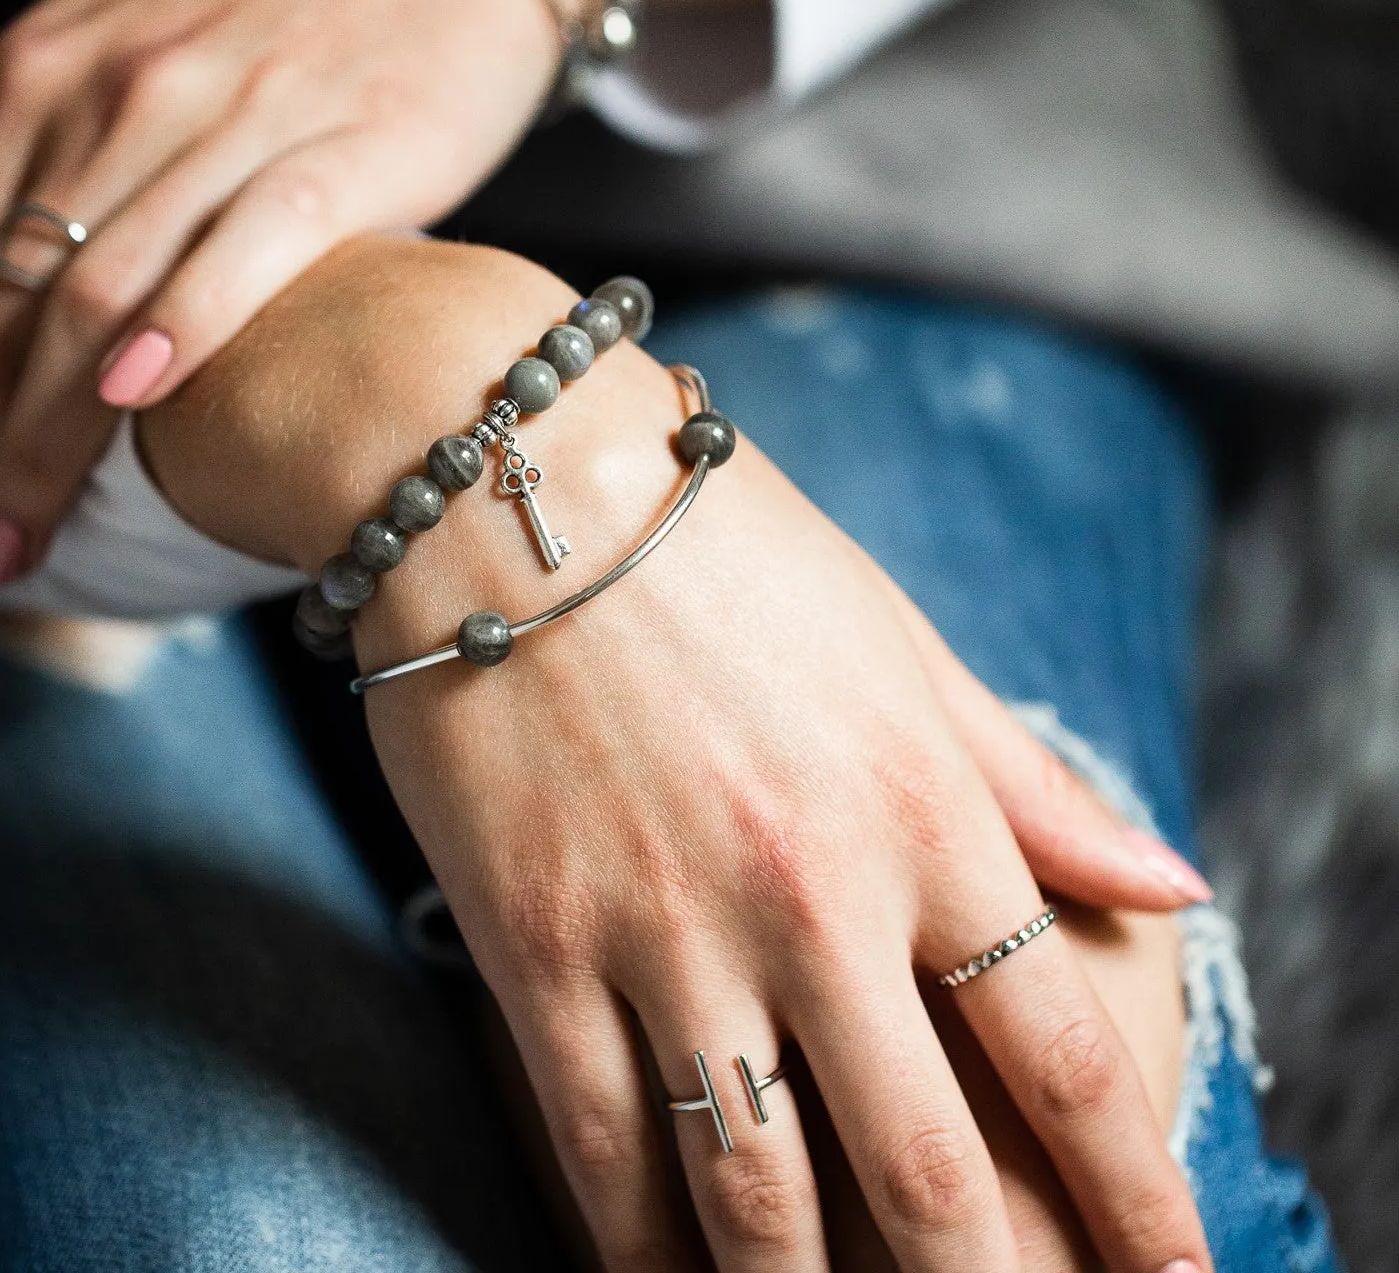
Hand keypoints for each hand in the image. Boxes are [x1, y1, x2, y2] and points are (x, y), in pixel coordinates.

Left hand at [0, 0, 758, 640]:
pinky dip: (180, 328)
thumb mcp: (122, 62)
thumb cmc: (282, 4)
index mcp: (27, 83)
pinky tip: (133, 410)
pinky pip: (243, 246)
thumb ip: (52, 178)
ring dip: (29, 453)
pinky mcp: (344, 143)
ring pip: (85, 306)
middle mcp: (101, 97)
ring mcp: (222, 117)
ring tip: (1, 561)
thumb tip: (0, 335)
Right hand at [139, 235, 1213, 1272]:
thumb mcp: (893, 637)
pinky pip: (598, 1150)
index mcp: (919, 808)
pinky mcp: (531, 945)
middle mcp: (809, 893)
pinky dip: (640, 1249)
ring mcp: (662, 930)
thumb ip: (1026, 777)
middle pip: (933, 1180)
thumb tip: (1170, 884)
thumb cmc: (715, 544)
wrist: (505, 480)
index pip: (1066, 1058)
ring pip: (758, 1203)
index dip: (1138, 1204)